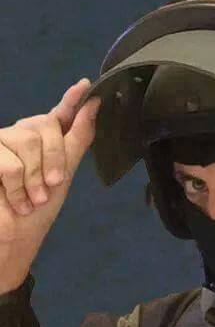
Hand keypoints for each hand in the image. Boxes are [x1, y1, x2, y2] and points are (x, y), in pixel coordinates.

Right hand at [0, 79, 100, 293]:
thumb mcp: (64, 176)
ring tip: (31, 200)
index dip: (72, 100)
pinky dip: (16, 185)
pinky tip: (15, 201)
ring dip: (34, 177)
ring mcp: (1, 145)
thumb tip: (94, 105)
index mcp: (44, 143)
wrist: (12, 240)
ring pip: (26, 140)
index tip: (86, 86)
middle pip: (45, 127)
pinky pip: (7, 159)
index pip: (59, 115)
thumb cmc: (37, 213)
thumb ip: (77, 140)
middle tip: (51, 186)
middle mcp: (21, 138)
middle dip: (53, 160)